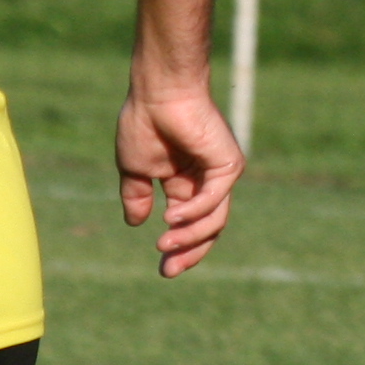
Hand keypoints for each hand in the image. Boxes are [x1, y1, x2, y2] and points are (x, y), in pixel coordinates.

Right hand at [116, 84, 240, 278]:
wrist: (157, 94)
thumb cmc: (145, 123)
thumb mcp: (135, 169)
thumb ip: (137, 196)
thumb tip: (135, 223)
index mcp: (185, 184)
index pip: (189, 224)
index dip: (179, 248)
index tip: (163, 270)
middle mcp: (206, 181)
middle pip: (208, 228)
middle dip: (190, 252)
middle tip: (169, 271)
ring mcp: (220, 173)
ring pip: (214, 218)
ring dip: (190, 236)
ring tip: (164, 244)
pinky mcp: (228, 164)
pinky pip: (215, 198)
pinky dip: (195, 211)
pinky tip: (172, 218)